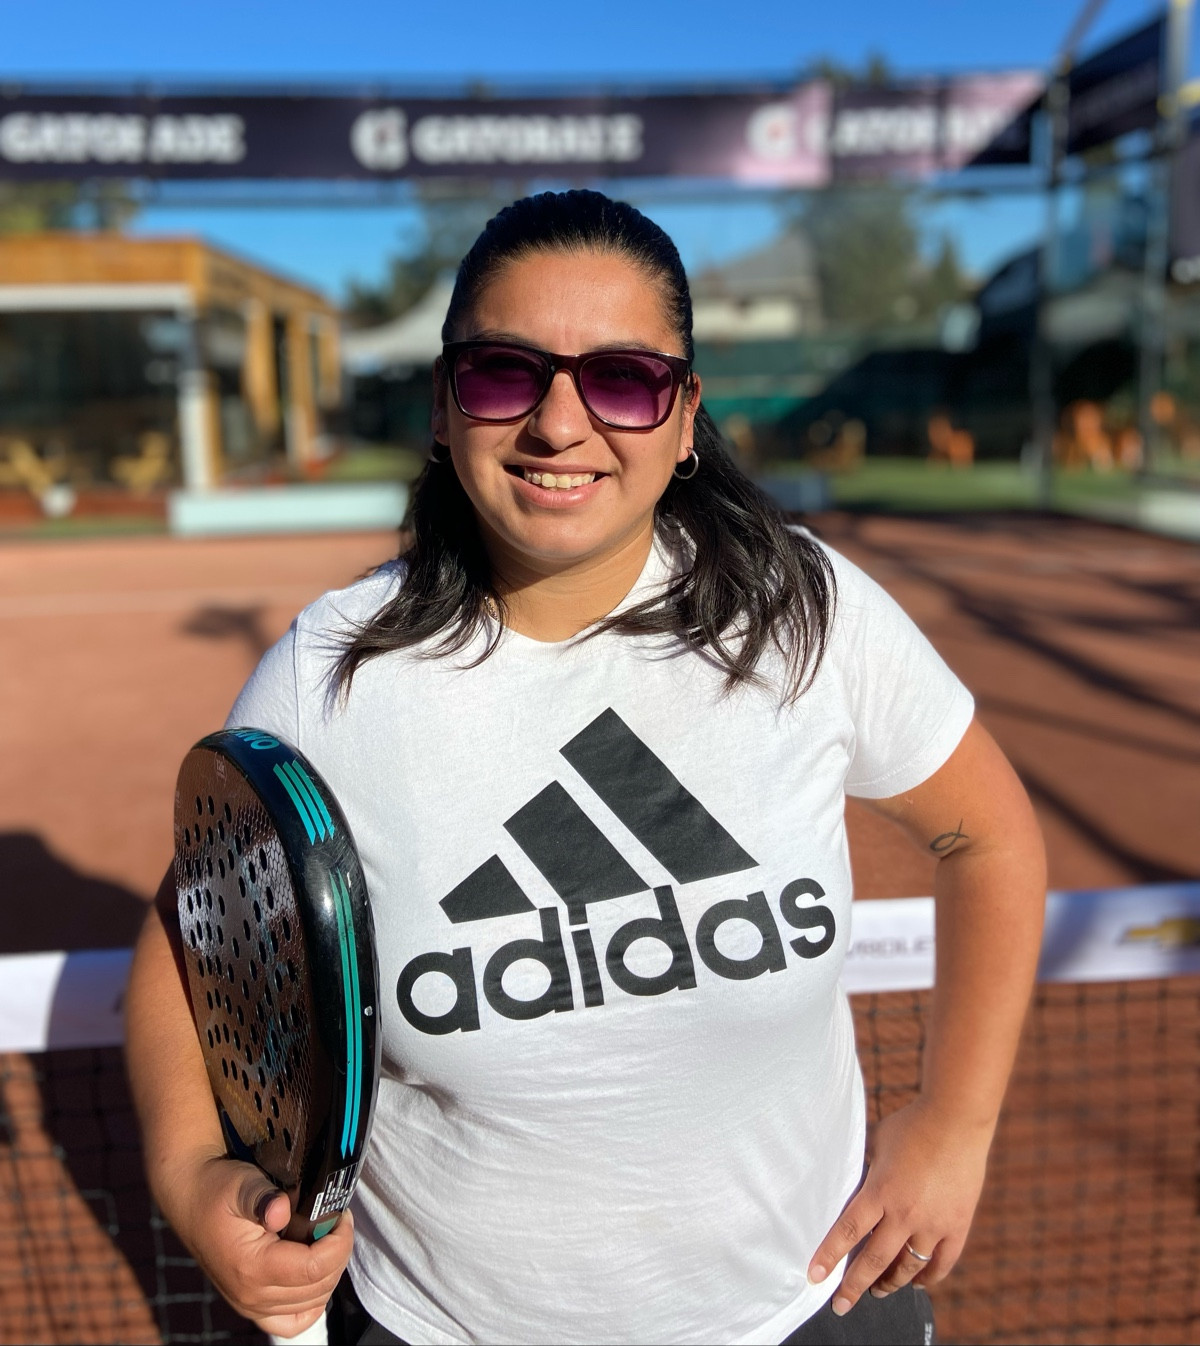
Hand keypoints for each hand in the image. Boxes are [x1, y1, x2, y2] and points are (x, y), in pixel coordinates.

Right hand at [168, 1150, 354, 1336]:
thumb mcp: (241, 1183)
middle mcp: (251, 1296)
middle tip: (337, 1222)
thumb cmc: (218, 1188)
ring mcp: (250, 1305)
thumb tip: (281, 1211)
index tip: (343, 1215)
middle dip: (338, 1253)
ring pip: (311, 1304)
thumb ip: (262, 1197)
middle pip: (318, 1288)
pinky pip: (291, 1322)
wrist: (191, 1199)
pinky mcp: (251, 1305)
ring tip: (327, 1239)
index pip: (315, 1268)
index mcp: (251, 1268)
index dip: (339, 1242)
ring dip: (329, 1272)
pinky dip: (311, 1303)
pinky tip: (316, 1274)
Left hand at [806, 1098, 992, 1316]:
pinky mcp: (957, 1225)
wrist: (956, 1118)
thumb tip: (847, 1183)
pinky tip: (916, 1283)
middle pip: (875, 1260)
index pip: (847, 1232)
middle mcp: (905, 1213)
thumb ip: (864, 1169)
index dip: (829, 1257)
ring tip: (877, 1291)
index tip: (814, 1277)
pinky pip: (942, 1264)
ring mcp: (934, 1223)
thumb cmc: (911, 1125)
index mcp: (880, 1191)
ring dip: (889, 1284)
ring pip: (907, 1268)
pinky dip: (927, 1278)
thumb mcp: (876, 1144)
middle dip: (854, 1286)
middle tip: (840, 1305)